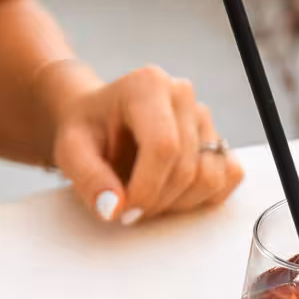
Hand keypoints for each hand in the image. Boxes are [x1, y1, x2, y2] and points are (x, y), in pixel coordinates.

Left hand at [42, 62, 243, 227]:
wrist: (98, 120)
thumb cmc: (86, 131)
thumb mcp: (70, 152)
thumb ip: (88, 179)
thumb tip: (113, 209)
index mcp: (148, 86)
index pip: (163, 146)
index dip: (146, 190)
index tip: (124, 212)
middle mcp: (181, 95)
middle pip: (186, 168)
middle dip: (156, 201)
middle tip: (128, 210)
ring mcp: (203, 117)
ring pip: (210, 177)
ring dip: (178, 203)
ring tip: (147, 197)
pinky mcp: (215, 138)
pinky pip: (228, 176)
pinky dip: (202, 196)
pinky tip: (172, 194)